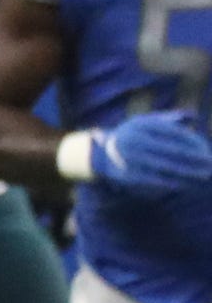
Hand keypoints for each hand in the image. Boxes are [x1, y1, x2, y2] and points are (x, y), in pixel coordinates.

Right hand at [91, 110, 211, 197]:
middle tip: (211, 164)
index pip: (175, 134)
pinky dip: (172, 183)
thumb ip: (170, 119)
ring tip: (204, 177)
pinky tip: (186, 185)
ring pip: (167, 168)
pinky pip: (155, 180)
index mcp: (143, 125)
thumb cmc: (132, 136)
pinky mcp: (128, 175)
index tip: (207, 150)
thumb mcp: (146, 123)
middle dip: (195, 159)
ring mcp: (131, 158)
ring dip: (189, 174)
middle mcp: (136, 140)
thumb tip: (193, 117)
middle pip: (173, 151)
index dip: (194, 142)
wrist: (101, 154)